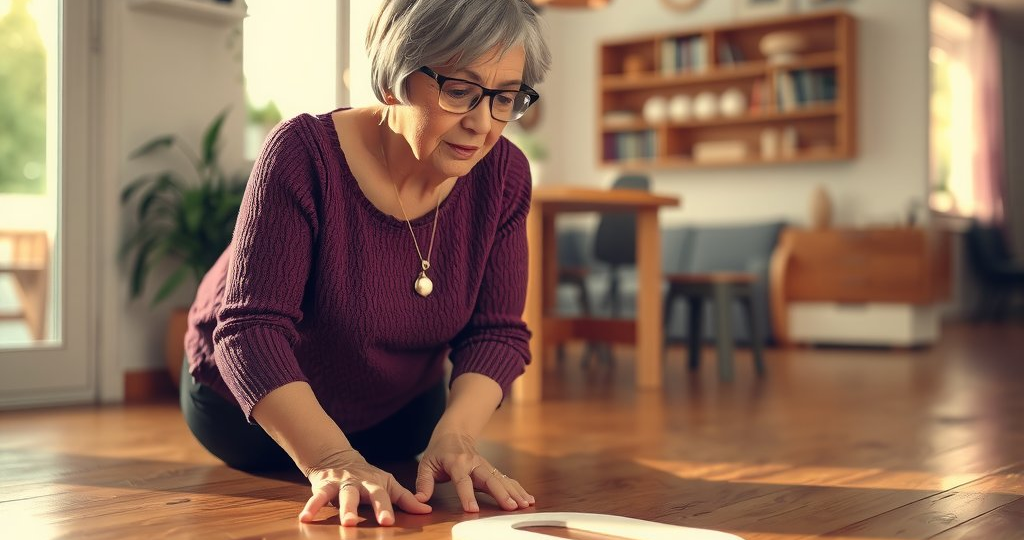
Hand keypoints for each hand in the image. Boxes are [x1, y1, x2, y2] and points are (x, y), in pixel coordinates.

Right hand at [299, 448, 430, 526]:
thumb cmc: (368, 478)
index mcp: (378, 484)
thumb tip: (427, 510)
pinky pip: (318, 497)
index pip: (387, 496)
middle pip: (367, 495)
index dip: (389, 508)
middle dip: (373, 508)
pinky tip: (305, 518)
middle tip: (376, 522)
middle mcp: (361, 483)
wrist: (338, 458)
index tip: (390, 522)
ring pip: (343, 496)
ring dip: (345, 509)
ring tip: (346, 523)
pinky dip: (312, 507)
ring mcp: (343, 484)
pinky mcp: (325, 486)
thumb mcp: (388, 485)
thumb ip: (405, 499)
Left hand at [414, 431, 534, 511]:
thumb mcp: (426, 464)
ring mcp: (486, 465)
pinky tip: (528, 498)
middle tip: (511, 506)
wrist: (455, 432)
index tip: (473, 509)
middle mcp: (474, 463)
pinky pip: (506, 479)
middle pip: (489, 479)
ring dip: (514, 492)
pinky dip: (518, 489)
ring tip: (525, 504)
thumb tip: (420, 500)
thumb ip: (424, 482)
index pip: (462, 480)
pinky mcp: (492, 470)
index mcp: (457, 462)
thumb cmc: (439, 450)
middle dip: (501, 493)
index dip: (467, 495)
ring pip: (502, 479)